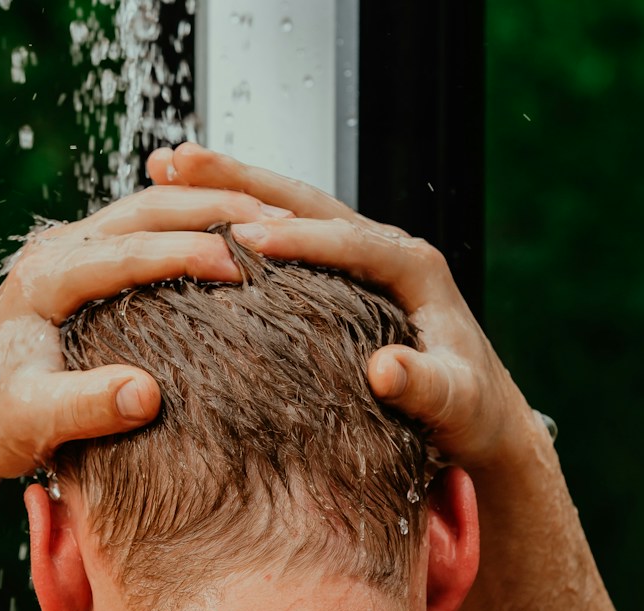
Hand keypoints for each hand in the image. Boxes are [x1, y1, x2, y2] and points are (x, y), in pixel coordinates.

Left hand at [0, 184, 290, 481]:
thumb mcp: (35, 424)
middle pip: (144, 210)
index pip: (128, 251)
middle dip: (212, 209)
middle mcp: (53, 253)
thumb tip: (147, 394)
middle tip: (275, 219)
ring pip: (147, 210)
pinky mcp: (81, 267)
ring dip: (207, 209)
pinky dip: (190, 227)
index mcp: (42, 279)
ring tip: (268, 220)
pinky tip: (233, 241)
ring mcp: (67, 254)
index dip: (187, 254)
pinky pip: (143, 231)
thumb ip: (87, 406)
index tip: (241, 268)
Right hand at [145, 143, 540, 469]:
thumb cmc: (469, 412)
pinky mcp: (339, 271)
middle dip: (239, 179)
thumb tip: (386, 371)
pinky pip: (281, 233)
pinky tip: (185, 213)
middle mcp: (386, 247)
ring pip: (285, 206)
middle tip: (179, 162)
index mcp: (414, 268)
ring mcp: (360, 254)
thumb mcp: (453, 405)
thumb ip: (424, 386)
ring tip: (164, 166)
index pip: (347, 240)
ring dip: (224, 185)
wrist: (480, 414)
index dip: (296, 238)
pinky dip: (232, 217)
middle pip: (304, 200)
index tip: (243, 236)